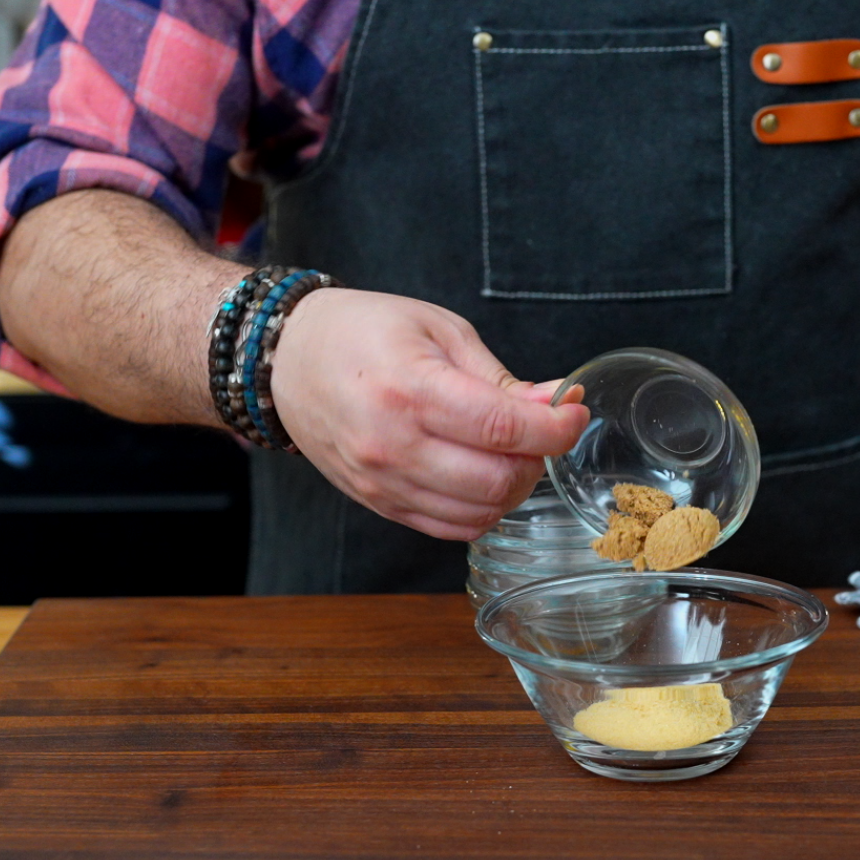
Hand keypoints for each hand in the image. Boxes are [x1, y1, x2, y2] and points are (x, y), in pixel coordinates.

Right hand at [270, 288, 588, 540]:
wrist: (287, 360)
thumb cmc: (362, 332)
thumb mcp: (438, 331)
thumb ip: (498, 377)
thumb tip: (556, 404)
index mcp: (410, 389)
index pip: (504, 429)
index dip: (555, 429)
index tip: (573, 416)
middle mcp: (392, 444)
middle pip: (497, 482)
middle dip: (536, 460)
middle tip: (538, 433)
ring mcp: (382, 482)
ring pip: (479, 513)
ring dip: (511, 488)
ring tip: (508, 453)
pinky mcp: (379, 503)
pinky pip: (450, 527)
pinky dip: (480, 509)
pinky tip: (480, 475)